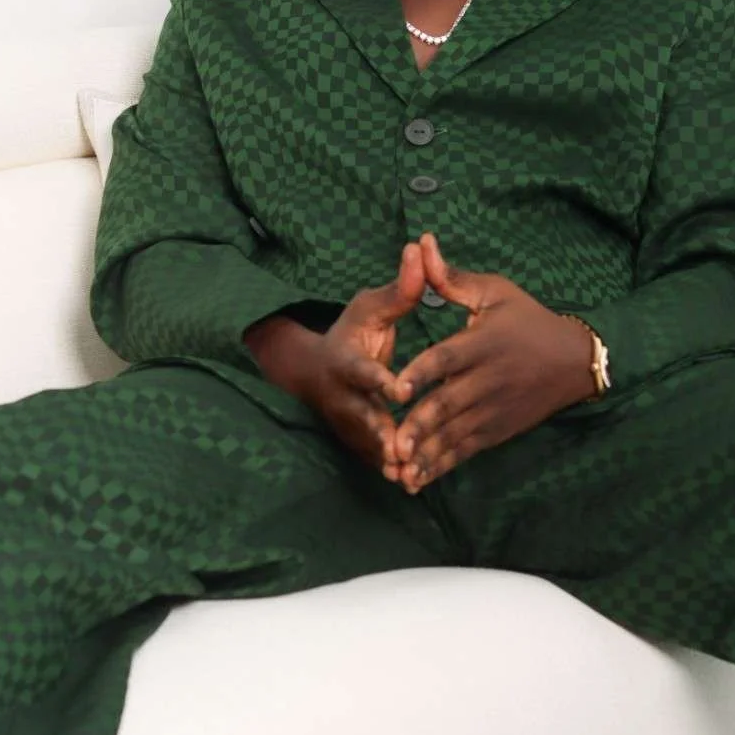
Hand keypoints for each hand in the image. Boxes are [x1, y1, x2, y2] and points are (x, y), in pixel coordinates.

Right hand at [295, 242, 424, 477]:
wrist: (316, 372)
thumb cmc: (351, 333)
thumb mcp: (370, 307)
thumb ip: (400, 288)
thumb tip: (419, 248)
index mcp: (346, 362)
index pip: (362, 372)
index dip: (379, 381)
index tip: (399, 391)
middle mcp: (343, 397)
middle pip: (362, 418)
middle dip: (381, 435)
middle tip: (401, 450)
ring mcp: (347, 424)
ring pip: (369, 446)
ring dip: (388, 461)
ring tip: (410, 478)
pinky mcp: (356, 443)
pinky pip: (375, 460)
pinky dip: (392, 472)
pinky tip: (414, 486)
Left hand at [392, 233, 594, 493]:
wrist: (574, 359)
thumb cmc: (528, 319)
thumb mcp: (495, 292)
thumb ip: (453, 278)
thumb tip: (422, 245)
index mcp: (483, 343)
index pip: (447, 358)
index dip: (422, 373)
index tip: (396, 389)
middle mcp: (488, 379)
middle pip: (450, 404)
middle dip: (421, 426)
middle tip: (393, 442)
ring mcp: (494, 408)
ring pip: (456, 433)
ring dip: (428, 454)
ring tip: (400, 471)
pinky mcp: (498, 429)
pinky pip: (467, 449)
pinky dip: (442, 465)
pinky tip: (417, 480)